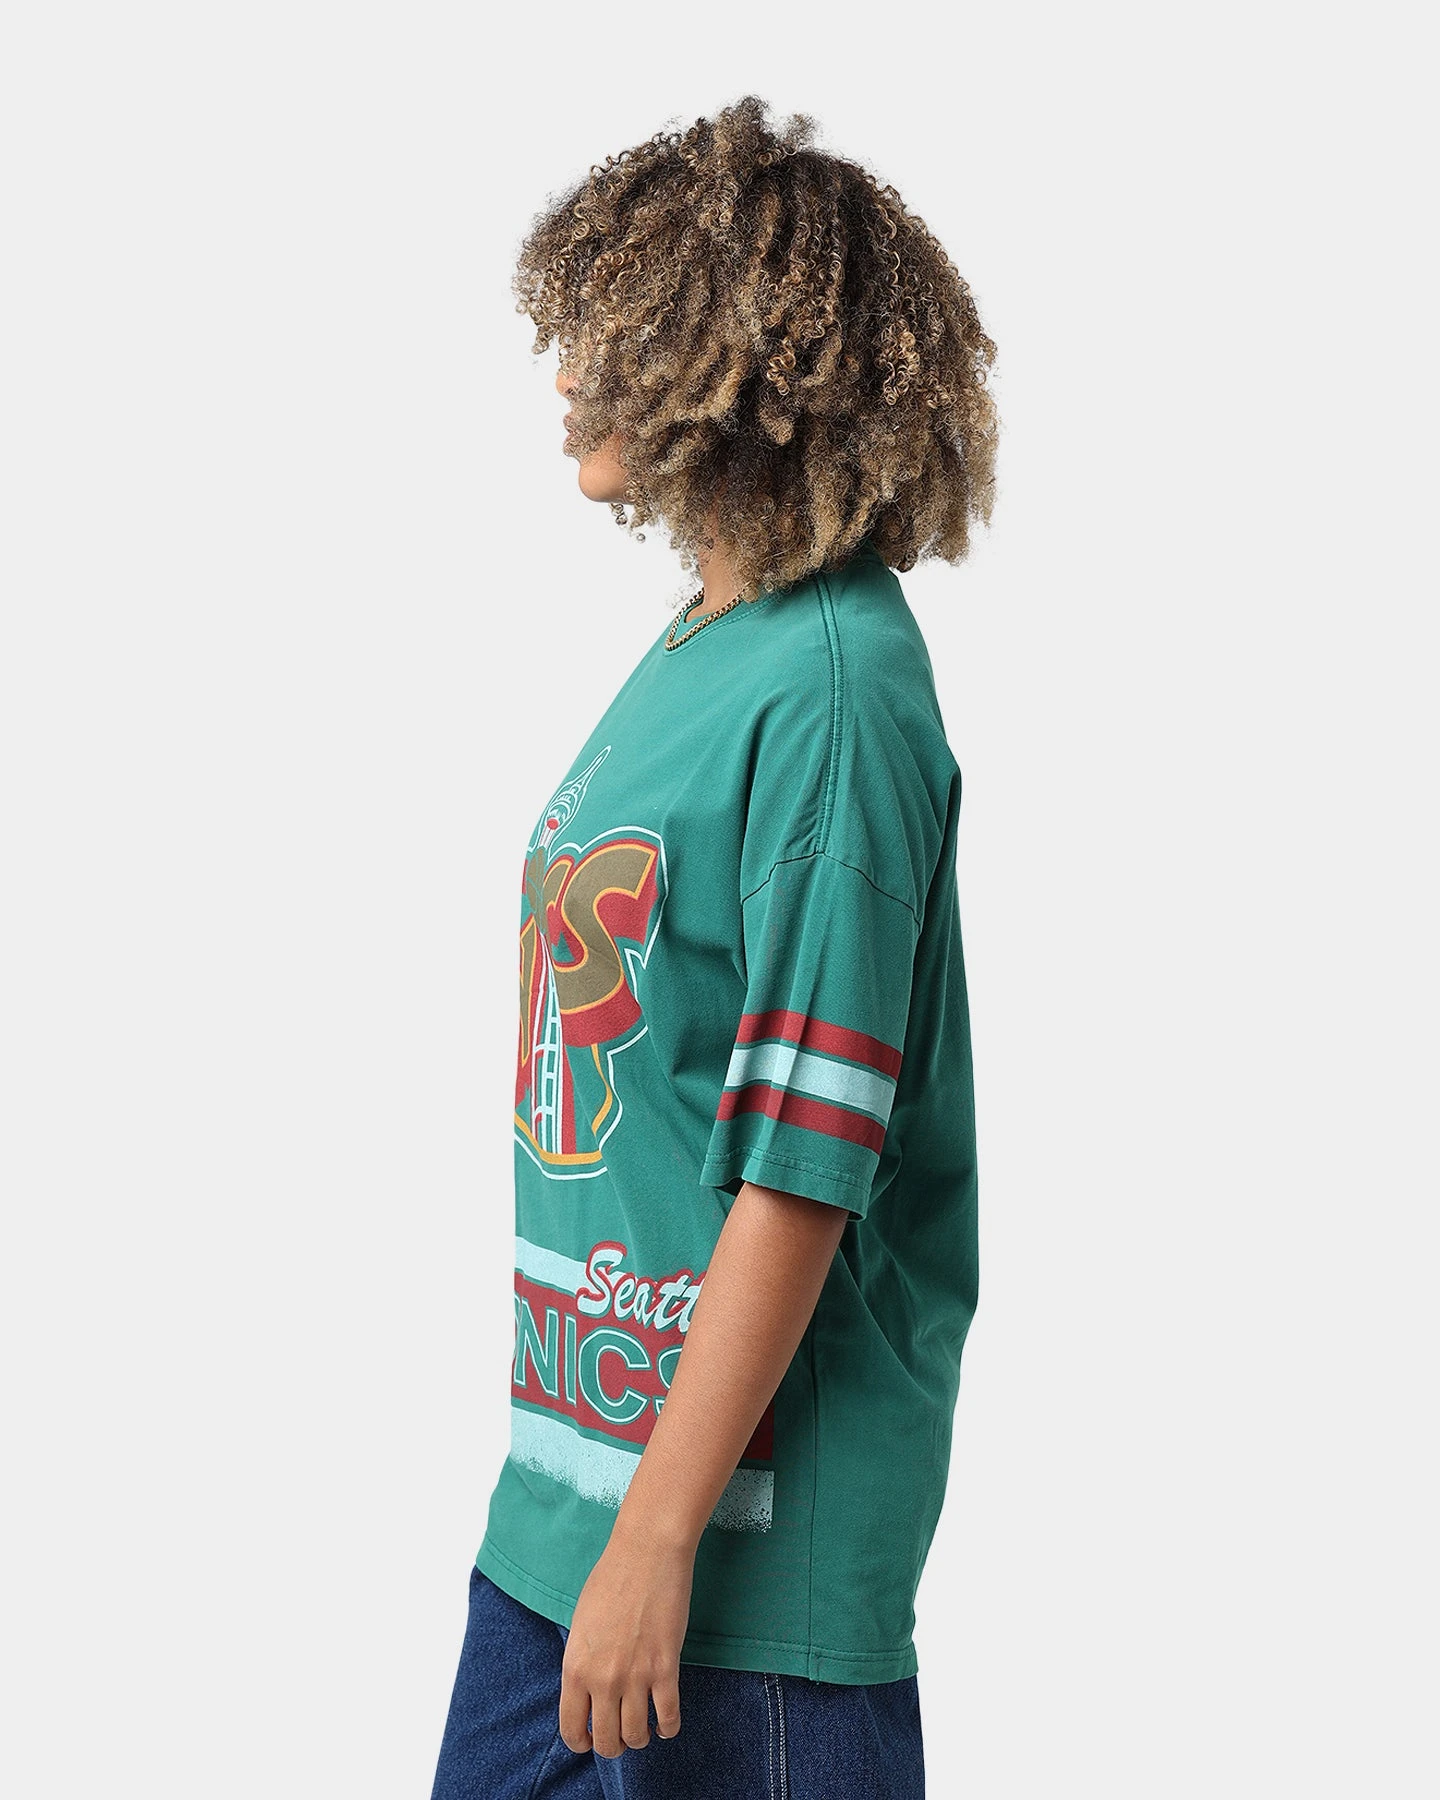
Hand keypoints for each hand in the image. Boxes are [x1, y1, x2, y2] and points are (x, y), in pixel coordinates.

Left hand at [559, 1523, 693, 1757]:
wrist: (646, 1553)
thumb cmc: (611, 1579)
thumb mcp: (581, 1625)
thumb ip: (582, 1662)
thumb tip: (588, 1690)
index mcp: (574, 1667)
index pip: (571, 1729)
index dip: (581, 1743)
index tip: (590, 1740)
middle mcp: (602, 1679)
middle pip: (607, 1741)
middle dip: (613, 1746)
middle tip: (620, 1736)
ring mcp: (635, 1676)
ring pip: (637, 1735)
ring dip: (640, 1738)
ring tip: (643, 1729)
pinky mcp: (665, 1668)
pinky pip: (668, 1717)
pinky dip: (668, 1727)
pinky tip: (666, 1722)